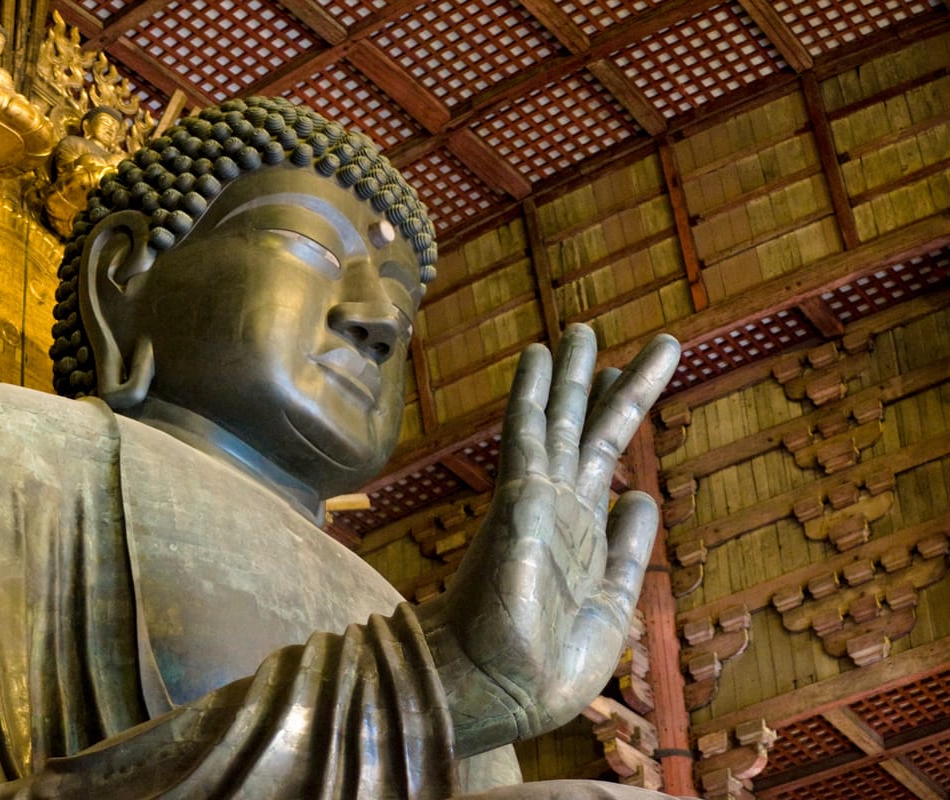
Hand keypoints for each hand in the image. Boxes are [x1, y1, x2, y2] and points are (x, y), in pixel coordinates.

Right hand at [417, 324, 679, 756]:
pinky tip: (539, 355)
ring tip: (584, 329)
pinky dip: (532, 392)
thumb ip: (628, 549)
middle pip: (590, 431)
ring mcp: (538, 501)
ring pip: (561, 421)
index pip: (604, 460)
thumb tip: (642, 495)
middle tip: (627, 337)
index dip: (619, 414)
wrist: (502, 690)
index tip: (627, 377)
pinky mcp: (518, 500)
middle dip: (609, 384)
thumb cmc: (549, 665)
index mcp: (583, 534)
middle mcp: (560, 508)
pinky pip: (526, 433)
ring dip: (572, 374)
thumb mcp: (612, 604)